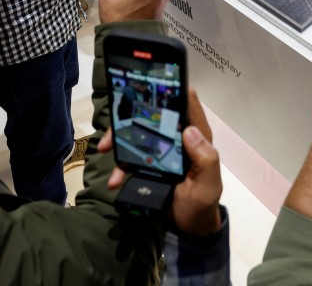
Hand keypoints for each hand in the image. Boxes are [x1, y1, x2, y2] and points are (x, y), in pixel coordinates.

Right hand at [100, 88, 221, 235]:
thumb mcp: (208, 185)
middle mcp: (178, 137)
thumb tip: (190, 130)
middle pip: (154, 115)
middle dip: (132, 116)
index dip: (172, 89)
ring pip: (138, 133)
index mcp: (197, 136)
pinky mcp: (149, 163)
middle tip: (115, 124)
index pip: (187, 103)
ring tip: (104, 149)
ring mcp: (162, 149)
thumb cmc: (202, 203)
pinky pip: (131, 157)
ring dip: (119, 139)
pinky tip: (114, 179)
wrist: (188, 227)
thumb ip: (206, 159)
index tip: (150, 83)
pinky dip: (119, 166)